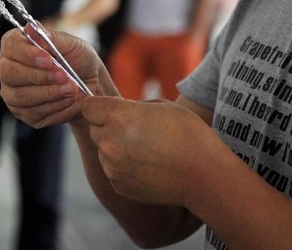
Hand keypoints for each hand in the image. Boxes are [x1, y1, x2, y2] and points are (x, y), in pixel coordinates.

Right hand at [0, 24, 110, 127]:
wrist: (91, 84)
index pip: (11, 46)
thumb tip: (32, 26)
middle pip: (10, 74)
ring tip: (72, 89)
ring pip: (22, 96)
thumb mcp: (71, 44)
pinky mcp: (23, 112)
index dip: (28, 54)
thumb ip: (52, 37)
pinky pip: (32, 112)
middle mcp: (7, 68)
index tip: (49, 59)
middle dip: (39, 76)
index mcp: (16, 45)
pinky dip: (54, 106)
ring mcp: (12, 92)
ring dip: (50, 93)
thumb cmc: (78, 59)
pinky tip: (68, 100)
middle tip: (64, 76)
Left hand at [81, 96, 215, 205]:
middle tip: (134, 128)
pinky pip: (113, 170)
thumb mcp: (160, 106)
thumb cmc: (186, 133)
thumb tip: (119, 111)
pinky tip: (148, 164)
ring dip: (116, 147)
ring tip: (146, 148)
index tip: (108, 107)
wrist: (202, 173)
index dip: (98, 105)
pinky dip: (124, 166)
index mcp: (119, 117)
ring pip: (104, 151)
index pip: (89, 107)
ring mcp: (113, 168)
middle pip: (95, 129)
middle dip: (108, 126)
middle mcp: (110, 142)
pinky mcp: (119, 186)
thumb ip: (133, 107)